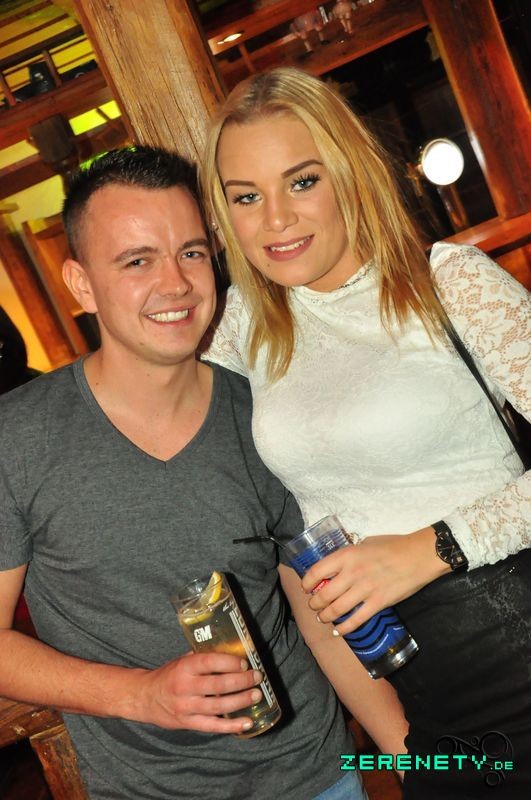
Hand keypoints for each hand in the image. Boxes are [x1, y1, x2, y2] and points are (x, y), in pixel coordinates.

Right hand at [135, 651, 262, 733]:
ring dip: (241, 701)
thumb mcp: (182, 660)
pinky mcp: (188, 723)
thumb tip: (231, 650)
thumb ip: (203, 657)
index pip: (210, 662)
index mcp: (184, 667)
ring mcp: (187, 707)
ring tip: (257, 695)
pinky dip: (232, 725)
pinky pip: (213, 726)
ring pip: (218, 706)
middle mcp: (185, 687)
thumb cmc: (169, 675)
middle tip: (257, 677)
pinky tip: (247, 722)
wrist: (145, 697)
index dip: (229, 662)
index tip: (245, 662)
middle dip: (242, 681)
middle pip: (218, 685)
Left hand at [301, 528, 448, 634]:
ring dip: (326, 616)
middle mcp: (352, 573)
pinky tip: (338, 631)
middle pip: (324, 594)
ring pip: (336, 609)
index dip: (307, 582)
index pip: (317, 571)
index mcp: (347, 555)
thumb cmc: (393, 546)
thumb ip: (350, 556)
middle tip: (314, 606)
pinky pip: (356, 620)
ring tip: (323, 618)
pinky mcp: (378, 603)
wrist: (418, 556)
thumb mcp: (365, 543)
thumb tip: (338, 566)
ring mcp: (365, 590)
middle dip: (315, 603)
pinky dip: (344, 628)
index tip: (306, 588)